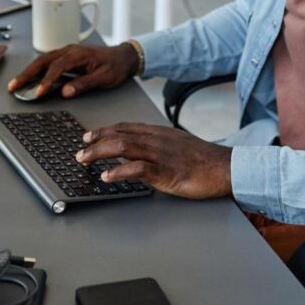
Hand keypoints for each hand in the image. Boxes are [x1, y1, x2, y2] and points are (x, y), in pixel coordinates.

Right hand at [7, 43, 138, 98]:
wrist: (124, 56)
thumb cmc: (115, 66)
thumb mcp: (103, 78)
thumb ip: (84, 84)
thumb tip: (65, 91)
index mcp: (78, 54)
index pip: (57, 67)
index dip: (46, 80)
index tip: (38, 93)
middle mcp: (70, 50)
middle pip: (43, 61)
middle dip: (26, 74)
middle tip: (14, 86)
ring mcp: (67, 52)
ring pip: (43, 60)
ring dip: (28, 71)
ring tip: (16, 83)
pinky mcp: (67, 56)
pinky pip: (48, 61)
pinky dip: (36, 69)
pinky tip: (30, 77)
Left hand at [76, 122, 231, 199]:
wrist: (225, 167)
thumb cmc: (203, 160)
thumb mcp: (176, 146)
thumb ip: (157, 147)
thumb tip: (136, 155)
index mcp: (159, 133)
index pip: (125, 127)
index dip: (104, 131)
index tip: (88, 136)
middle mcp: (156, 139)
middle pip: (118, 135)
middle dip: (95, 142)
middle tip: (80, 151)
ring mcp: (160, 154)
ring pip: (123, 147)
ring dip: (99, 153)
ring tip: (84, 161)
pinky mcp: (166, 171)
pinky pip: (138, 168)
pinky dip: (119, 172)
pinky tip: (107, 177)